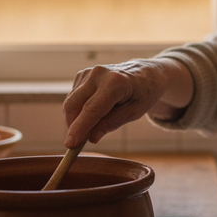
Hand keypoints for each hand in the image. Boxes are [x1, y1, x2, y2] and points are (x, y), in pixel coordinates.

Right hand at [62, 59, 192, 147]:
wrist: (146, 73)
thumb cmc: (144, 93)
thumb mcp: (134, 112)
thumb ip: (112, 123)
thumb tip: (91, 138)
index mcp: (115, 82)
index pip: (91, 108)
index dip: (79, 128)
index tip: (70, 144)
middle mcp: (98, 73)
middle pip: (74, 104)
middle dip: (72, 126)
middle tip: (77, 144)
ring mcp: (88, 72)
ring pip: (71, 102)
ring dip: (75, 119)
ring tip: (93, 126)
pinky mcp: (82, 75)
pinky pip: (73, 97)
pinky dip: (78, 110)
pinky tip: (94, 112)